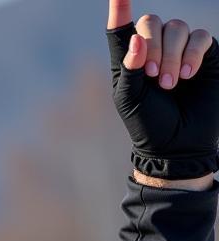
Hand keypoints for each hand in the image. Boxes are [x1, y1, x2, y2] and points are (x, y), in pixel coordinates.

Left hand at [106, 1, 218, 181]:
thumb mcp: (130, 99)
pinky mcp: (204, 54)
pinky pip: (200, 37)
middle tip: (151, 75)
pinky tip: (186, 75)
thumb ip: (129, 70)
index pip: (121, 29)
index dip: (119, 8)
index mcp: (129, 60)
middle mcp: (154, 49)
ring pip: (177, 27)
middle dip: (151, 45)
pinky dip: (192, 54)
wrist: (177, 143)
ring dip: (171, 55)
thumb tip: (137, 40)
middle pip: (151, 21)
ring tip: (169, 84)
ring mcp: (180, 49)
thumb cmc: (147, 124)